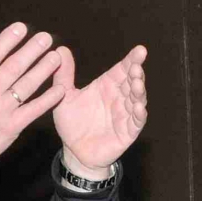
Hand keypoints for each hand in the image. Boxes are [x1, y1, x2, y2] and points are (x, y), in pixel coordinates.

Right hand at [0, 23, 69, 158]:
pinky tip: (60, 88)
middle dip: (31, 51)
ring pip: (26, 86)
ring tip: (56, 57)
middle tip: (46, 38)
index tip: (21, 28)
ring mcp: (1, 110)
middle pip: (12, 68)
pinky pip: (33, 110)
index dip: (7, 40)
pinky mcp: (13, 126)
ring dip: (43, 70)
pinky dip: (48, 100)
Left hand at [54, 44, 148, 175]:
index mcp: (106, 86)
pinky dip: (139, 114)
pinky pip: (136, 122)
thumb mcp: (64, 96)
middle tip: (136, 66)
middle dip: (136, 73)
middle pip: (132, 82)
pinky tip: (138, 107)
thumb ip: (64, 75)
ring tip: (137, 83)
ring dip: (139, 91)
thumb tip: (61, 49)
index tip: (140, 50)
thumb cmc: (72, 123)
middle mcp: (118, 98)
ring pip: (137, 100)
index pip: (122, 69)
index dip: (132, 59)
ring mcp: (125, 115)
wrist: (74, 151)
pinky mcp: (127, 132)